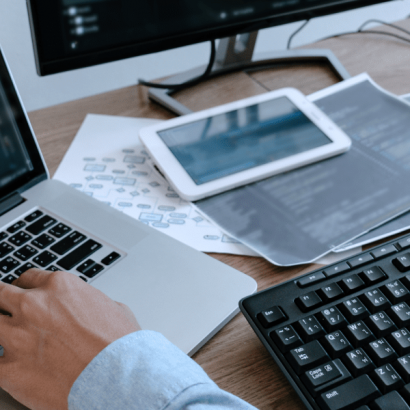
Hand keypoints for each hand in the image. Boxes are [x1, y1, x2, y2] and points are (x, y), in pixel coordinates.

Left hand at [0, 269, 140, 409]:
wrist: (116, 379)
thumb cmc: (118, 345)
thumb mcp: (111, 307)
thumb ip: (89, 302)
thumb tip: (87, 307)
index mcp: (60, 286)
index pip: (28, 277)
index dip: (26, 287)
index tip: (23, 294)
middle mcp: (34, 305)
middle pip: (0, 293)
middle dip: (2, 301)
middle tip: (5, 309)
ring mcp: (18, 336)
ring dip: (1, 329)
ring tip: (8, 336)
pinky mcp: (10, 369)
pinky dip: (2, 362)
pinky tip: (10, 365)